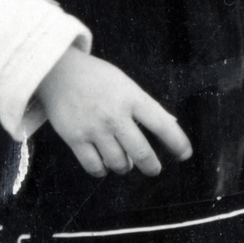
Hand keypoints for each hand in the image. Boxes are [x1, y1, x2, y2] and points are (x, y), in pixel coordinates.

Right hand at [37, 48, 192, 177]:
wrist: (58, 72)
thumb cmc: (96, 78)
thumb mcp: (125, 84)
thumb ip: (145, 105)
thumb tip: (170, 124)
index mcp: (131, 97)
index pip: (162, 124)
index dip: (178, 143)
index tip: (185, 154)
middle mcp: (115, 115)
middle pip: (141, 152)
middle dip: (151, 166)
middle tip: (154, 169)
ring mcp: (94, 128)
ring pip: (118, 163)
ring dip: (125, 167)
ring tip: (125, 162)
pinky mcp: (75, 138)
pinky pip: (94, 167)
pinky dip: (102, 170)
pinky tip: (104, 164)